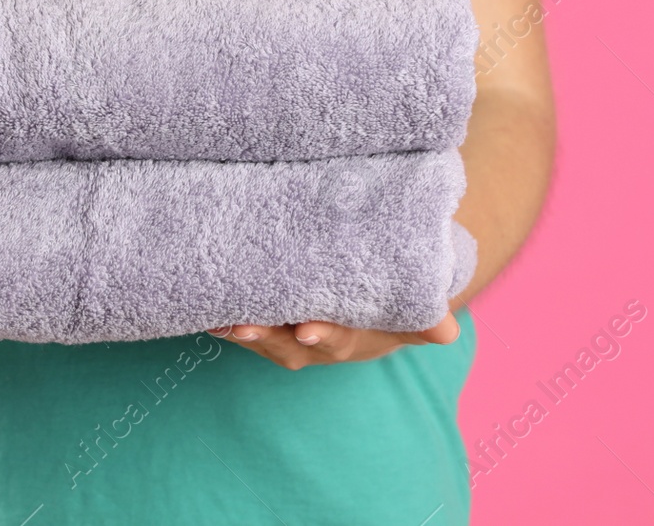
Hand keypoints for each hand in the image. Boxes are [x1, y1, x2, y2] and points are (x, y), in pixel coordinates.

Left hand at [210, 315, 459, 369]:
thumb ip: (427, 322)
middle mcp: (314, 345)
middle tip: (243, 325)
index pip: (335, 338)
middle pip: (287, 344)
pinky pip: (248, 328)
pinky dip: (228, 322)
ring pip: (263, 339)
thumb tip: (448, 329)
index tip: (304, 329)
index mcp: (348, 339)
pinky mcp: (269, 327)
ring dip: (240, 330)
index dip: (320, 334)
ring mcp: (288, 341)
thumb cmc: (389, 312)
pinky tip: (205, 309)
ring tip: (216, 319)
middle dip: (265, 335)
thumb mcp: (412, 318)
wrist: (368, 315)